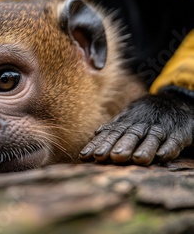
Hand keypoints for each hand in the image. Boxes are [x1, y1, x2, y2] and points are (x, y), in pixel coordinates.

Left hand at [79, 89, 193, 164]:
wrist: (175, 103)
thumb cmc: (145, 116)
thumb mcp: (127, 119)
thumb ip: (112, 128)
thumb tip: (94, 134)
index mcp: (126, 123)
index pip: (110, 133)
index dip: (98, 144)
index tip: (86, 156)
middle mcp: (141, 125)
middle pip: (129, 135)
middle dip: (120, 146)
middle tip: (111, 157)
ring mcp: (160, 129)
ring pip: (152, 138)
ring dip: (145, 149)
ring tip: (137, 159)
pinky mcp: (178, 134)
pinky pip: (173, 141)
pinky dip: (168, 148)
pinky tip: (162, 156)